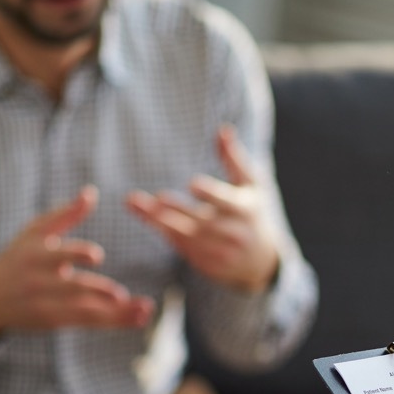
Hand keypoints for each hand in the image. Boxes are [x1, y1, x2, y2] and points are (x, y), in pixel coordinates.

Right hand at [0, 185, 152, 335]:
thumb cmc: (18, 257)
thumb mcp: (34, 232)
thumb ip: (64, 215)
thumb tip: (91, 193)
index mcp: (35, 256)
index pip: (56, 256)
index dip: (74, 255)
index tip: (95, 255)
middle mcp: (39, 283)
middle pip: (72, 289)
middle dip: (97, 292)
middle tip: (121, 296)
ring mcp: (46, 305)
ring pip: (84, 310)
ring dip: (116, 313)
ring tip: (143, 310)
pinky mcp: (54, 321)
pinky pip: (87, 322)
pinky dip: (113, 321)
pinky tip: (138, 319)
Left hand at [126, 126, 278, 291]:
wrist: (258, 261)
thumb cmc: (251, 212)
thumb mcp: (251, 186)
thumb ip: (234, 159)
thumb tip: (223, 129)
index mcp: (246, 210)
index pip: (227, 203)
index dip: (211, 194)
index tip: (193, 184)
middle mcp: (233, 234)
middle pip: (202, 222)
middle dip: (178, 210)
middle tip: (158, 197)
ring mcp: (220, 253)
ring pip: (186, 236)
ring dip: (159, 220)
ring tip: (135, 202)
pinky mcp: (206, 264)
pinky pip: (181, 247)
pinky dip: (162, 231)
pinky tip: (143, 214)